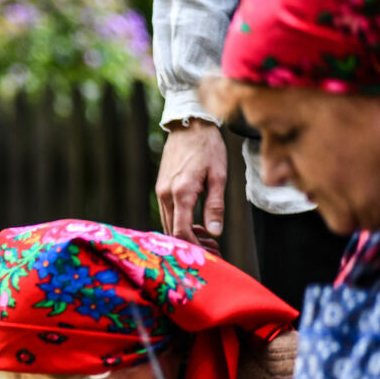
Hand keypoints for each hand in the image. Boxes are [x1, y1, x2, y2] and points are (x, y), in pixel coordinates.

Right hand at [156, 120, 227, 246]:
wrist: (189, 125)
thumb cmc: (208, 147)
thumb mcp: (219, 175)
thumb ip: (215, 205)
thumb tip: (215, 231)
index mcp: (181, 192)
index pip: (182, 231)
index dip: (194, 246)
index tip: (209, 253)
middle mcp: (166, 194)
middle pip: (172, 232)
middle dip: (190, 245)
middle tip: (212, 249)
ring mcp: (160, 191)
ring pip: (168, 224)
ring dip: (184, 235)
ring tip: (206, 238)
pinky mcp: (160, 188)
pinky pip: (167, 213)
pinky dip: (179, 224)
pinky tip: (195, 223)